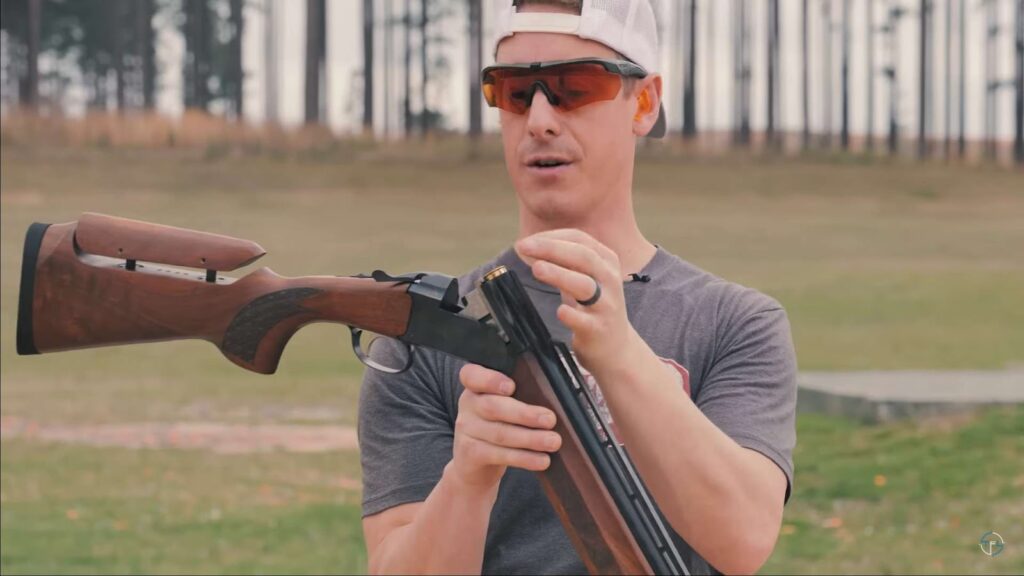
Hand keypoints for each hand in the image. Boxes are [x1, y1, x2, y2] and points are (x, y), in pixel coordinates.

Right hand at [448, 363, 561, 490]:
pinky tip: (542, 460)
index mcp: (476, 387)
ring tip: (553, 441)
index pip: (472, 375)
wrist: (475, 465)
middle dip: (525, 414)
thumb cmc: (499, 426)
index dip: (490, 380)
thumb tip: (557, 400)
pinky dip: (524, 458)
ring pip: (500, 433)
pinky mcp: (470, 453)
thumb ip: (522, 397)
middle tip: (550, 420)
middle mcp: (468, 405)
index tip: (511, 387)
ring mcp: (466, 430)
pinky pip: (499, 455)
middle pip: (493, 407)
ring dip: (530, 438)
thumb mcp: (504, 407)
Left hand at [515, 229, 643, 376]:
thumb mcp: (584, 276)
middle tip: (523, 247)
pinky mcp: (599, 329)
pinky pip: (585, 320)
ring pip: (584, 285)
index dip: (550, 237)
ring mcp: (606, 304)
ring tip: (537, 269)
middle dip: (551, 248)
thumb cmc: (593, 306)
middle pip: (583, 256)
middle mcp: (610, 278)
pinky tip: (559, 311)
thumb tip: (528, 246)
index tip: (526, 241)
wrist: (616, 346)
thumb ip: (562, 261)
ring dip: (559, 274)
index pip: (578, 239)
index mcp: (606, 260)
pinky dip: (572, 314)